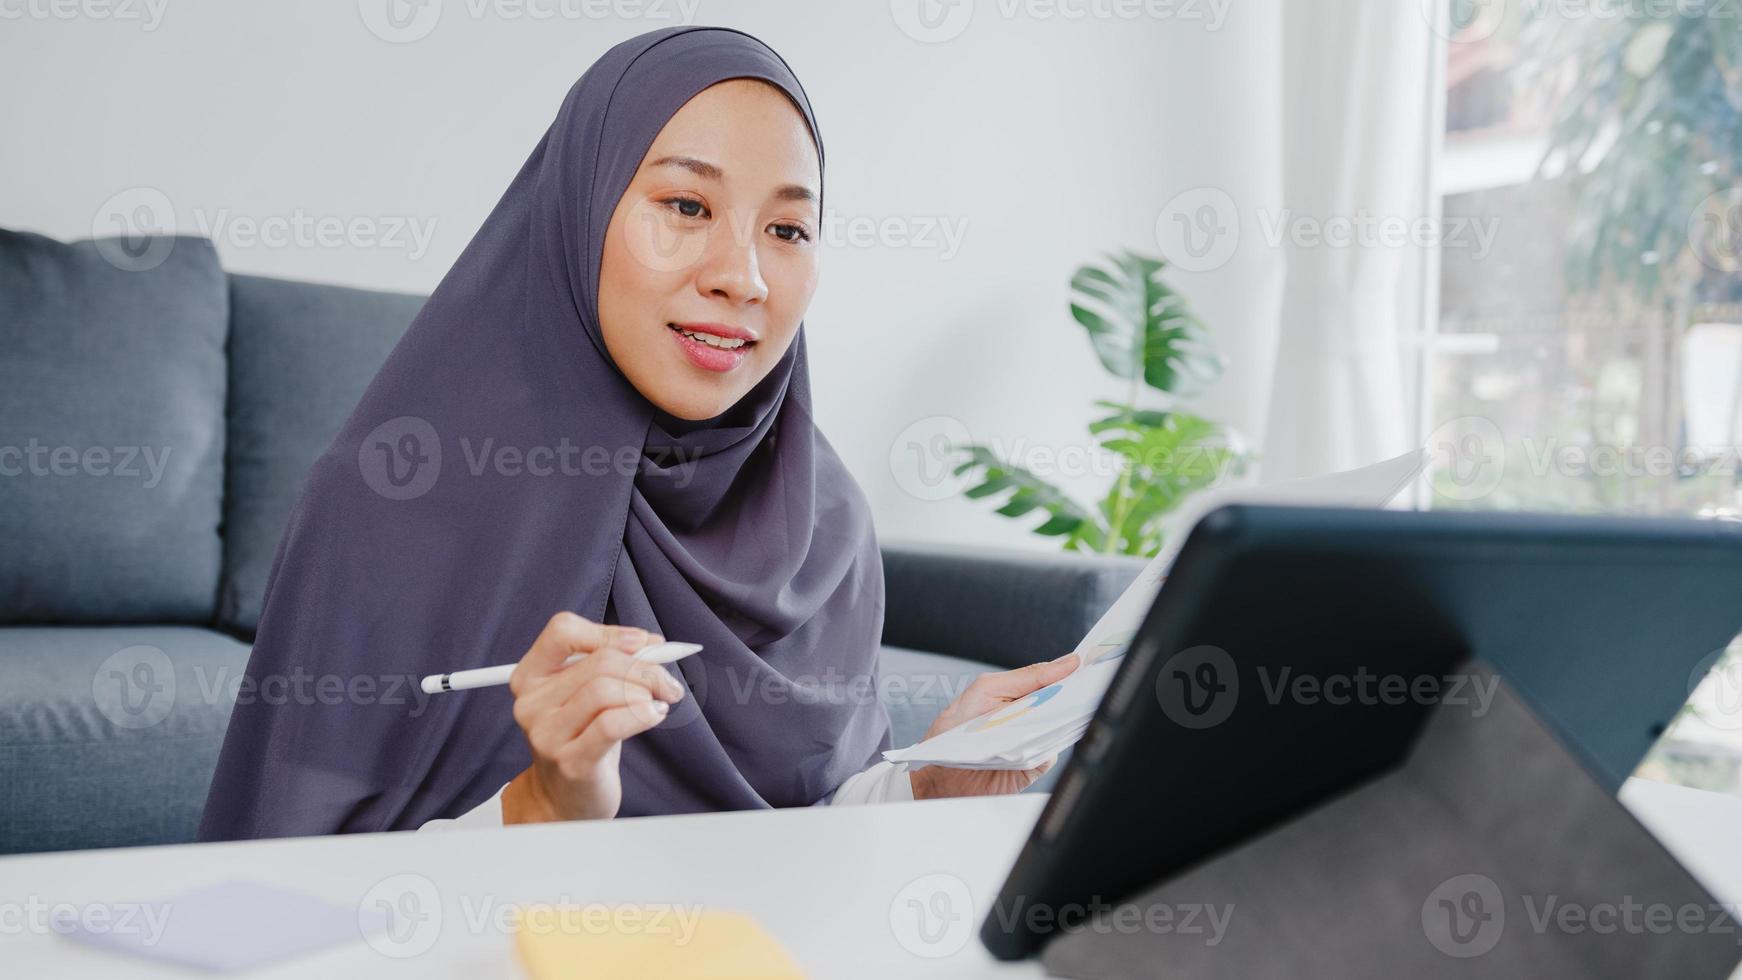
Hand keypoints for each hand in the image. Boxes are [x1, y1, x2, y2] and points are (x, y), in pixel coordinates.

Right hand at [500, 613, 684, 823]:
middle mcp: (531, 703)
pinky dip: (643, 714)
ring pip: (607, 690)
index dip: (607, 632)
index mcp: (530, 677)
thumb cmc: (583, 738)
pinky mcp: (571, 762)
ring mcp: (547, 735)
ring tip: (659, 702)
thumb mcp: (592, 694)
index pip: (561, 630)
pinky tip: (654, 716)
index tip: (642, 643)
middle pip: (599, 662)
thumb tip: (653, 644)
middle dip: (645, 667)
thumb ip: (615, 662)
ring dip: (646, 691)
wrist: (566, 799)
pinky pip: (613, 723)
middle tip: (666, 681)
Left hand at [908, 652, 1080, 799]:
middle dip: (1071, 693)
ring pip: (1060, 730)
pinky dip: (1047, 746)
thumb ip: (1025, 677)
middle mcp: (1031, 720)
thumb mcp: (987, 690)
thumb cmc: (955, 727)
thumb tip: (1060, 665)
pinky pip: (1049, 756)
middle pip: (1061, 705)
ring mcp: (1033, 743)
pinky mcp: (1032, 768)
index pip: (1051, 680)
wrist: (938, 772)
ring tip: (1068, 703)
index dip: (1067, 671)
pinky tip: (1042, 736)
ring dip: (1061, 719)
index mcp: (1020, 696)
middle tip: (1084, 680)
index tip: (1083, 661)